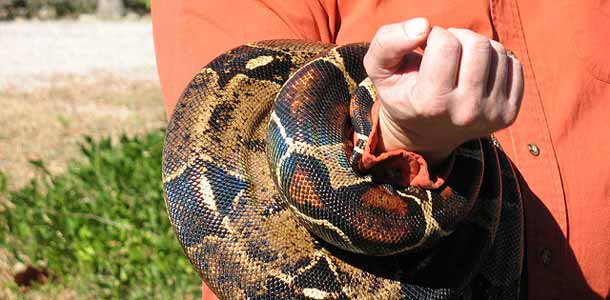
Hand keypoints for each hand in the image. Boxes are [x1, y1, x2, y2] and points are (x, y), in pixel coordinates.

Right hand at [363, 18, 523, 167]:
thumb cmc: (402, 94)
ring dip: (476, 48)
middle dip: (457, 38)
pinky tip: (476, 75)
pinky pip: (514, 64)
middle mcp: (465, 113)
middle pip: (476, 44)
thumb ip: (388, 42)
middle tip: (443, 54)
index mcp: (431, 104)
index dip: (433, 36)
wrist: (424, 135)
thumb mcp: (380, 69)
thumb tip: (423, 25)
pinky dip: (494, 62)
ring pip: (497, 51)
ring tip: (459, 64)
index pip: (445, 43)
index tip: (424, 50)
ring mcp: (491, 115)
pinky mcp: (509, 114)